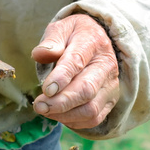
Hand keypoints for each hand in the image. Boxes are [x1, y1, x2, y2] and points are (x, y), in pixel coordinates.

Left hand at [31, 14, 119, 129]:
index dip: (61, 78)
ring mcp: (111, 84)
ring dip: (65, 115)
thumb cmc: (74, 35)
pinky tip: (59, 114)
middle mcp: (106, 65)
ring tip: (45, 110)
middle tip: (39, 106)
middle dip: (61, 102)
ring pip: (91, 109)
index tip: (46, 90)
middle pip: (86, 90)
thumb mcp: (61, 28)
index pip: (77, 62)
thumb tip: (40, 54)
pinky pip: (94, 118)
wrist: (98, 39)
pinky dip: (74, 121)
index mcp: (92, 42)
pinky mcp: (110, 99)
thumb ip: (51, 41)